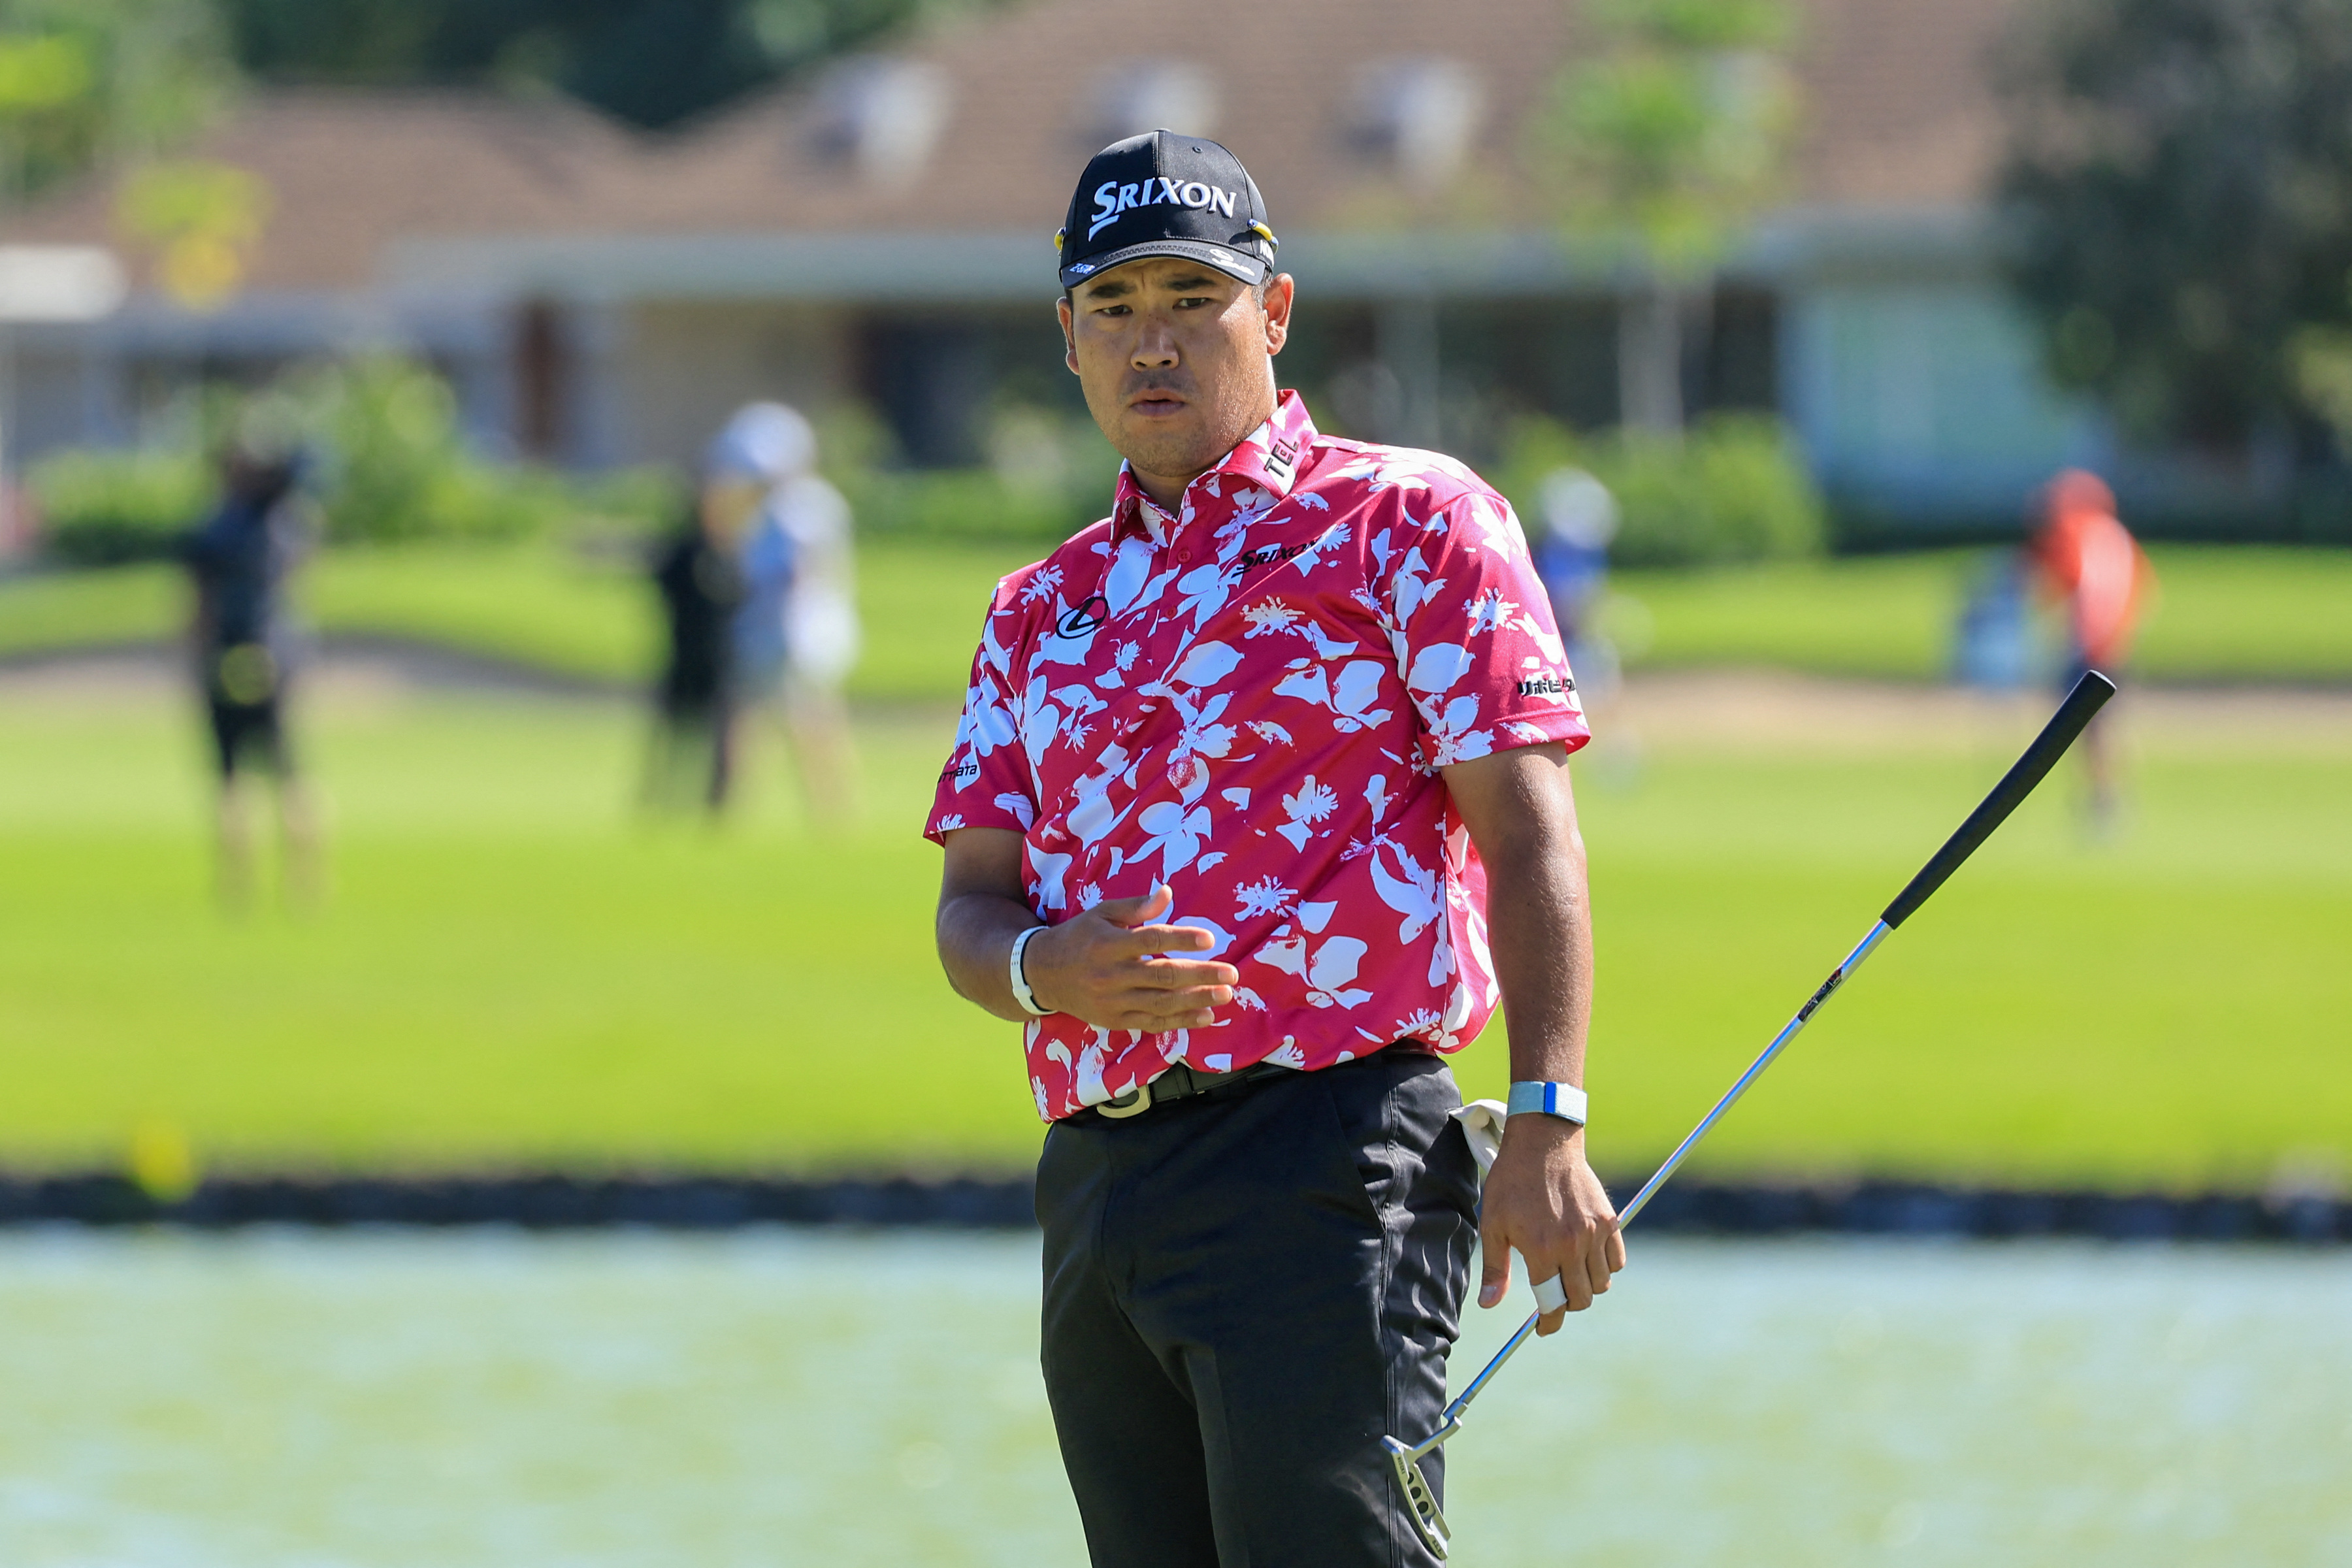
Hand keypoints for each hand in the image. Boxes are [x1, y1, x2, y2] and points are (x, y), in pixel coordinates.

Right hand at [1021, 884, 1237, 1031]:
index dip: (1180, 939)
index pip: (1150, 941)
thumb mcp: (1101, 914)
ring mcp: (1113, 1002)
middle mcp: (1110, 975)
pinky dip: (1179, 1022)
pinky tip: (1205, 1016)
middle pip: (1161, 976)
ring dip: (1196, 1001)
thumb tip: (1168, 893)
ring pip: (1160, 1004)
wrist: (1041, 974)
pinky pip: (1151, 1024)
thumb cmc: (1078, 937)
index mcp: (1108, 943)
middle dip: (1200, 976)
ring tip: (1225, 995)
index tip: (1209, 938)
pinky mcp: (1114, 1021)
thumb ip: (1136, 907)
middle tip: (1232, 973)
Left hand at [1476, 1115, 1624, 1334]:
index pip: (1553, 1302)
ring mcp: (1595, 1232)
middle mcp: (1573, 1245)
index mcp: (1542, 1250)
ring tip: (1569, 1276)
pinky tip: (1588, 1260)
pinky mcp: (1609, 1219)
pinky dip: (1606, 1267)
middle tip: (1553, 1296)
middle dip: (1566, 1305)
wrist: (1543, 1142)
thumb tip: (1489, 1305)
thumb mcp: (1493, 1224)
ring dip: (1586, 1287)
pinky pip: (1617, 1260)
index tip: (1543, 1328)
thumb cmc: (1512, 1182)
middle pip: (1580, 1298)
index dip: (1549, 1322)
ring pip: (1601, 1283)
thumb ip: (1495, 1268)